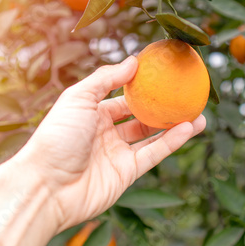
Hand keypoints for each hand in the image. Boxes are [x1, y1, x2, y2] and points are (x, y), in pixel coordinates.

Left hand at [16, 56, 205, 231]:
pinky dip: (173, 141)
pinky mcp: (126, 173)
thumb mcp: (79, 97)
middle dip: (161, 106)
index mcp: (91, 113)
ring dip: (174, 124)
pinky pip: (154, 154)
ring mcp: (117, 154)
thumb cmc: (57, 136)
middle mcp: (105, 133)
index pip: (121, 96)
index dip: (140, 86)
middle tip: (184, 94)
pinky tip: (190, 127)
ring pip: (151, 136)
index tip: (162, 74)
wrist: (46, 185)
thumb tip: (134, 60)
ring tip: (198, 111)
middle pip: (139, 116)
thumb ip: (106, 78)